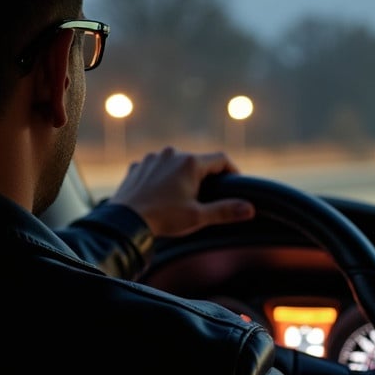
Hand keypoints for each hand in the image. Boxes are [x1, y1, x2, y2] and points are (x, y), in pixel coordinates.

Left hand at [107, 146, 254, 236]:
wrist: (125, 221)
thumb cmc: (163, 218)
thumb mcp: (198, 217)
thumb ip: (225, 211)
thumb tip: (249, 208)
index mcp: (190, 162)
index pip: (221, 159)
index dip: (232, 170)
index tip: (235, 183)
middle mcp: (172, 153)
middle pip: (197, 161)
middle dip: (204, 176)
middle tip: (207, 195)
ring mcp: (153, 158)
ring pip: (175, 163)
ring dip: (181, 176)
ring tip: (181, 197)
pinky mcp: (138, 166)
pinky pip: (156, 168)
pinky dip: (162, 178)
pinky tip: (160, 195)